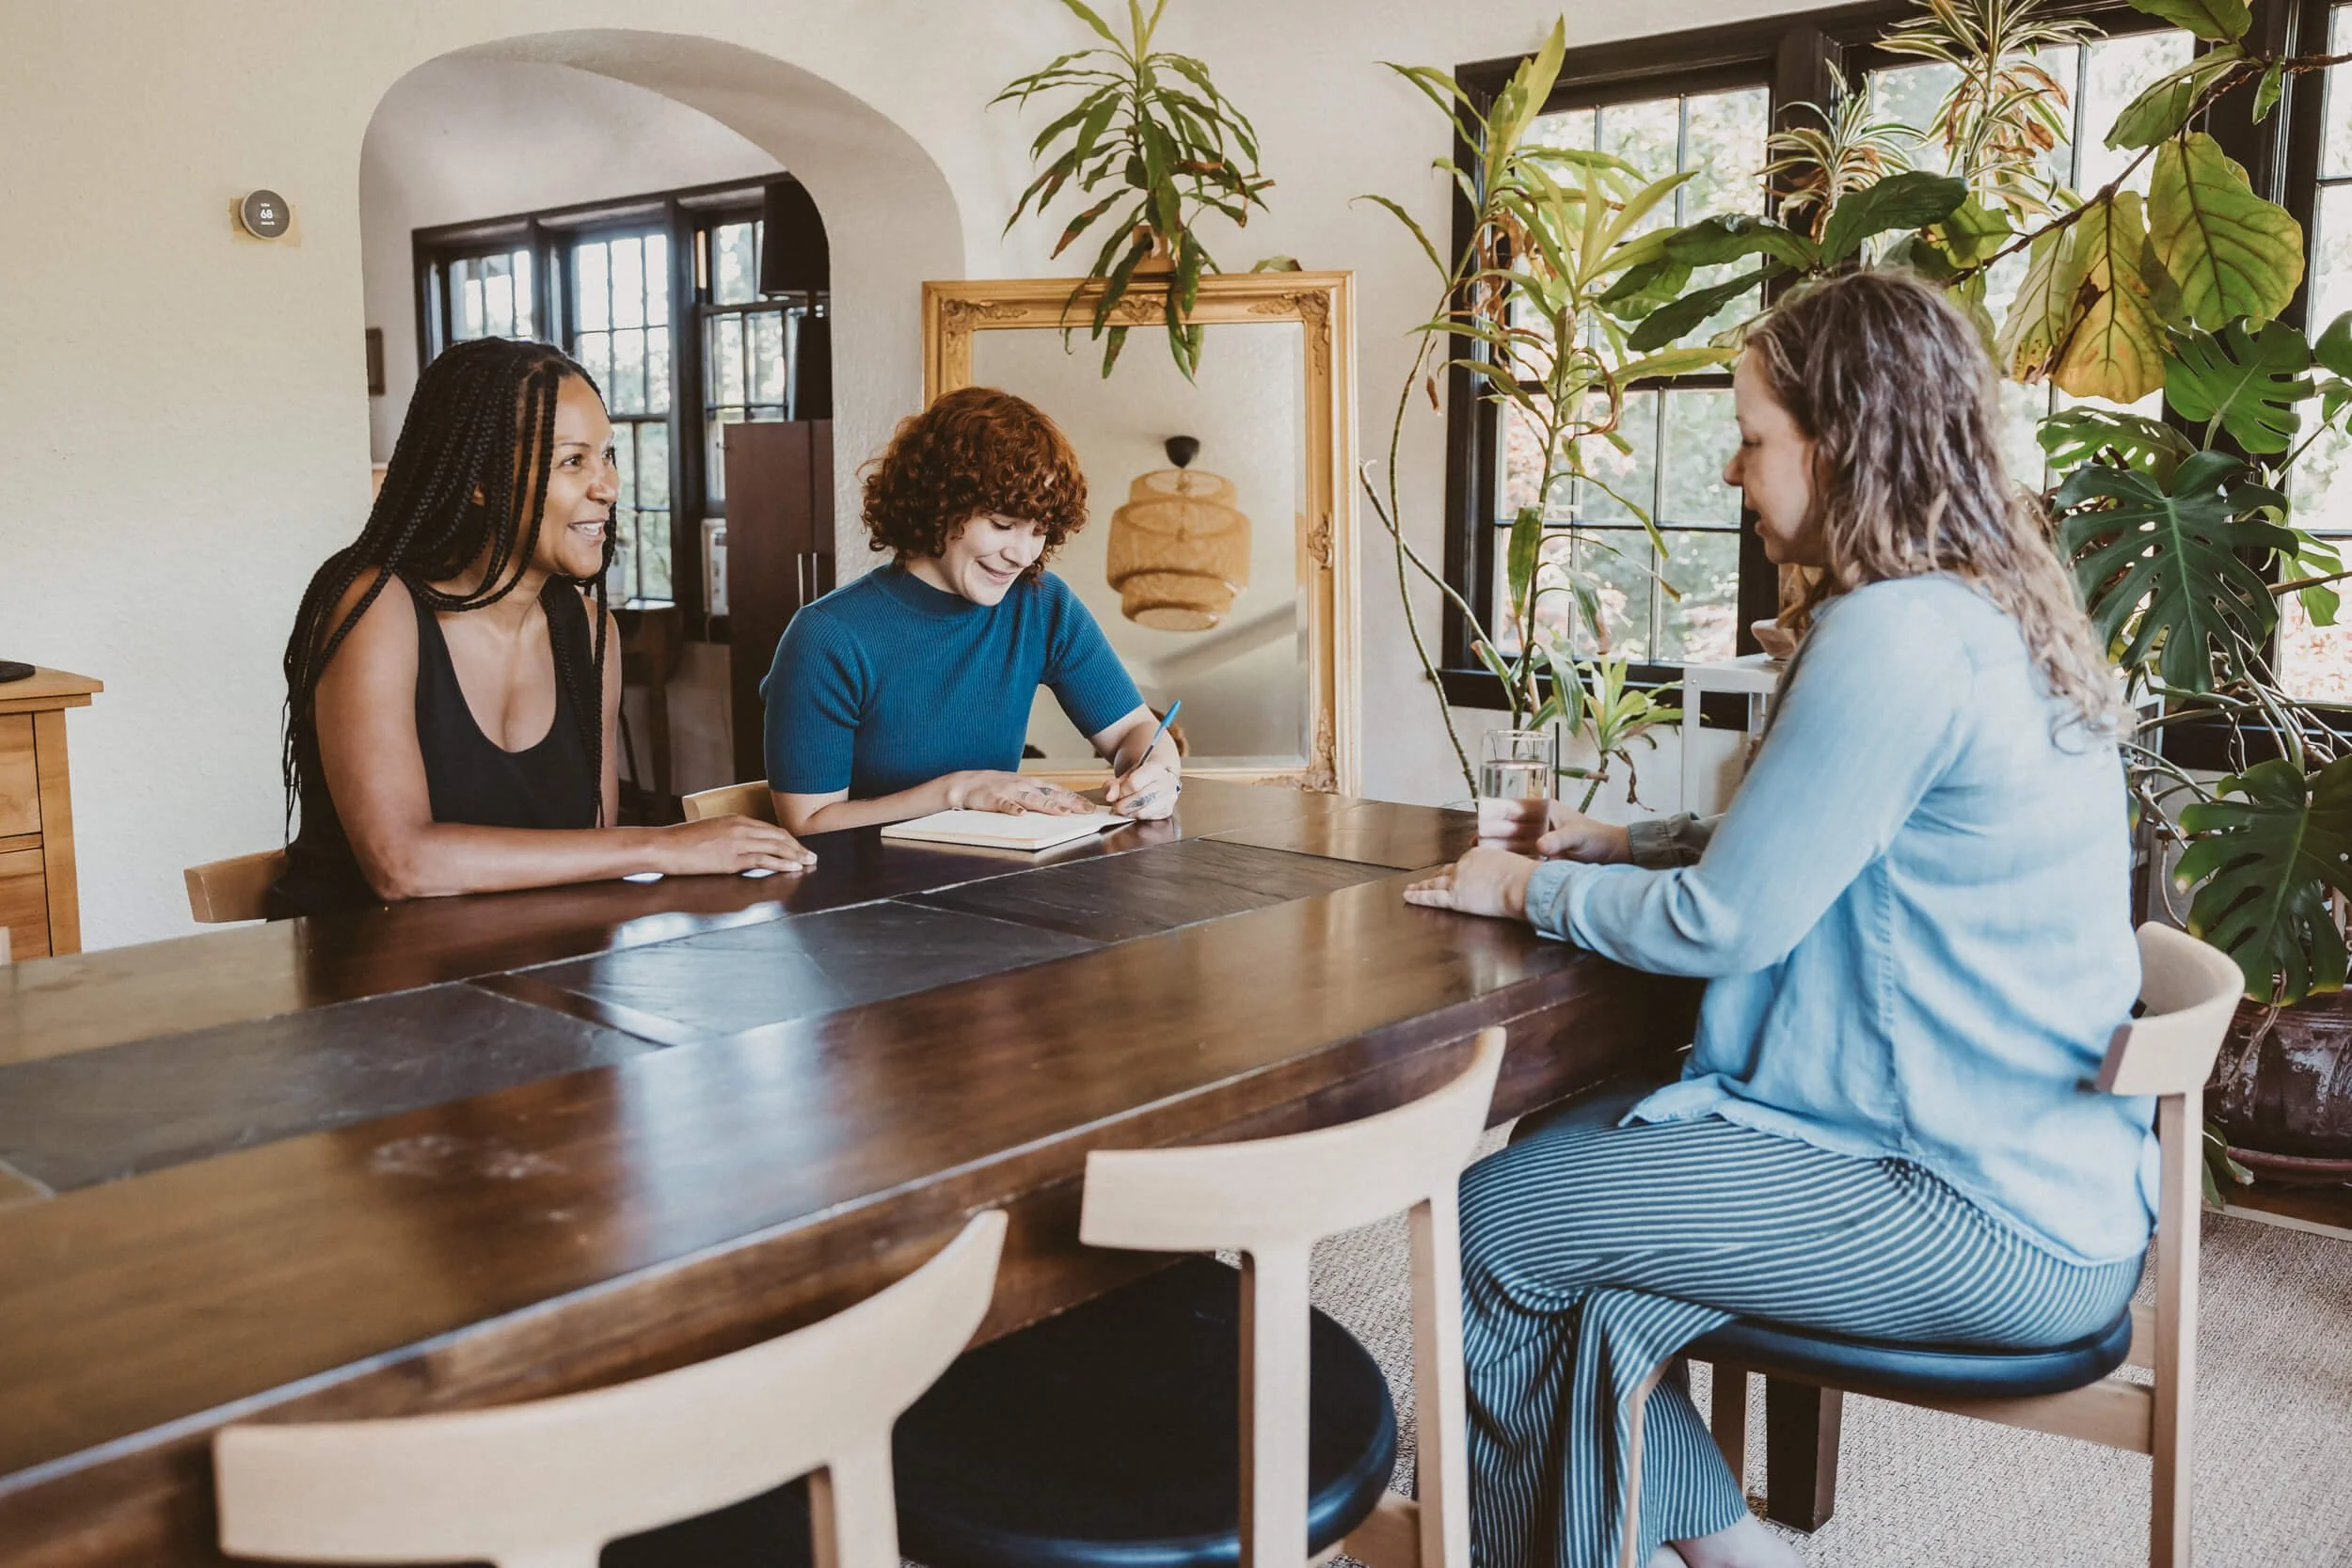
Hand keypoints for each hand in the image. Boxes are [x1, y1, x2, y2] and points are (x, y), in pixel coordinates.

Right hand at [655, 815, 817, 875]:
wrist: (664, 845)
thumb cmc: (682, 840)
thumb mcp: (710, 830)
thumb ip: (728, 835)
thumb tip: (739, 846)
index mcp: (736, 818)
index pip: (770, 828)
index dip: (788, 839)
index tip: (798, 846)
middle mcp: (741, 827)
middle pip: (779, 836)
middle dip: (798, 847)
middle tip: (812, 855)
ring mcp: (738, 843)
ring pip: (776, 847)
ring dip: (796, 856)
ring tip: (809, 863)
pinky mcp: (732, 860)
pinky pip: (764, 860)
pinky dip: (782, 864)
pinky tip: (794, 868)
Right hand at [948, 772, 1096, 816]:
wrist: (966, 783)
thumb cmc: (997, 788)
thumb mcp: (1021, 788)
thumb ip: (1040, 796)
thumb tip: (1064, 806)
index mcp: (1032, 784)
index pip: (1059, 791)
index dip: (1076, 799)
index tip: (1092, 808)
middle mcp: (1024, 785)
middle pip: (1051, 795)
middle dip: (1070, 802)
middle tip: (1087, 811)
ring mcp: (1009, 791)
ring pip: (1031, 799)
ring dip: (1047, 806)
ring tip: (1062, 813)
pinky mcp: (993, 799)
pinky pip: (1004, 804)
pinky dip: (1012, 809)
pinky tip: (1020, 815)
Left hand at [1104, 742, 1180, 820]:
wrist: (1158, 774)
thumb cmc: (1141, 774)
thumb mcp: (1124, 775)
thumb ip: (1113, 785)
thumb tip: (1110, 797)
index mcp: (1156, 768)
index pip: (1134, 784)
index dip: (1121, 791)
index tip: (1116, 793)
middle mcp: (1166, 783)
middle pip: (1139, 800)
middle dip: (1123, 805)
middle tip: (1117, 804)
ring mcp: (1169, 798)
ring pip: (1143, 812)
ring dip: (1129, 813)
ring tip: (1125, 807)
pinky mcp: (1167, 811)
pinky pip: (1147, 819)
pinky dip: (1137, 816)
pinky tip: (1136, 809)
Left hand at [1403, 846, 1536, 920]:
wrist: (1524, 885)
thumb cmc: (1526, 877)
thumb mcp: (1514, 864)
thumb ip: (1506, 868)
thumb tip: (1511, 875)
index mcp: (1479, 854)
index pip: (1465, 863)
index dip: (1458, 870)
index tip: (1456, 873)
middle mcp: (1465, 864)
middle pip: (1447, 871)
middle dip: (1437, 876)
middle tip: (1428, 879)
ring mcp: (1458, 880)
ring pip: (1435, 883)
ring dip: (1422, 886)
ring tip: (1410, 889)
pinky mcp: (1454, 897)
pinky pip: (1431, 897)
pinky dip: (1418, 896)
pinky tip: (1408, 896)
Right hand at [1476, 799, 1630, 862]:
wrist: (1613, 855)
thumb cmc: (1597, 838)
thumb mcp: (1578, 835)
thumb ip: (1559, 840)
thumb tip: (1539, 846)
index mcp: (1544, 810)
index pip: (1514, 808)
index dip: (1496, 812)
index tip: (1480, 819)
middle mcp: (1538, 823)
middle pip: (1508, 827)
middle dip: (1491, 833)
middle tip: (1475, 843)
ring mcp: (1539, 840)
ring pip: (1511, 842)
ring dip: (1497, 848)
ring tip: (1480, 857)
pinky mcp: (1542, 856)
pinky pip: (1521, 856)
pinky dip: (1509, 860)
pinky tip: (1497, 867)